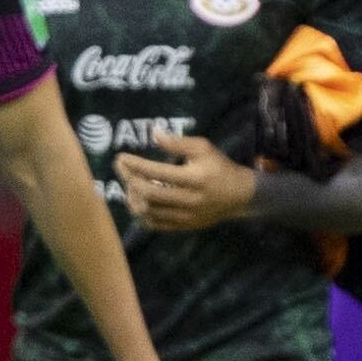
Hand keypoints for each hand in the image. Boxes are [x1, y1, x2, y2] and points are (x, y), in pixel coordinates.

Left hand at [113, 133, 259, 234]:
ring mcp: (186, 217)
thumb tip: (153, 133)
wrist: (240, 196)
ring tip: (130, 185)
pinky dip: (142, 214)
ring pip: (149, 212)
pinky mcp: (184, 226)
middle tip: (122, 169)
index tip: (121, 157)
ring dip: (134, 198)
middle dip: (129, 180)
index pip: (157, 173)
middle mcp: (189, 200)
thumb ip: (178, 142)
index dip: (135, 165)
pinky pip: (155, 225)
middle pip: (149, 194)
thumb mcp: (204, 148)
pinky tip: (139, 201)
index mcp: (194, 178)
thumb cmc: (219, 168)